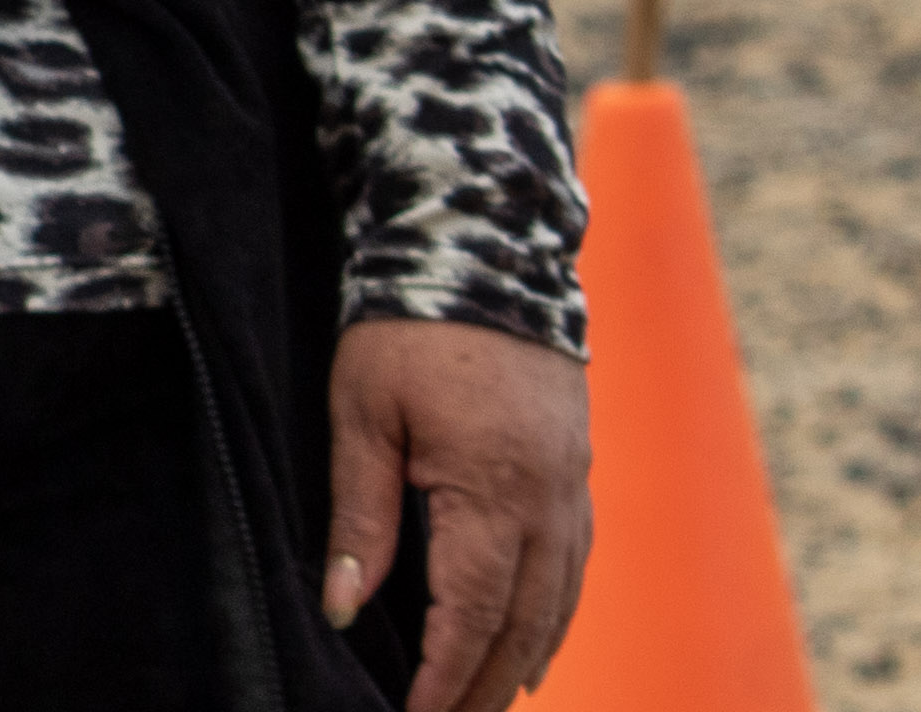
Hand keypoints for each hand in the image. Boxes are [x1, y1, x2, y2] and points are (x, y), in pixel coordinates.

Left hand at [322, 316, 589, 711]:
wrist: (482, 254)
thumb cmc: (407, 330)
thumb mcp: (361, 414)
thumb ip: (359, 515)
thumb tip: (343, 606)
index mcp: (493, 491)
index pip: (471, 612)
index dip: (444, 674)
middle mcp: (549, 504)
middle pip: (522, 625)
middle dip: (483, 685)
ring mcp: (573, 491)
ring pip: (558, 604)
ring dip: (522, 661)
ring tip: (483, 704)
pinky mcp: (577, 474)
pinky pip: (573, 568)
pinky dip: (551, 617)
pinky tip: (528, 644)